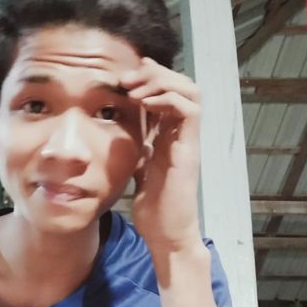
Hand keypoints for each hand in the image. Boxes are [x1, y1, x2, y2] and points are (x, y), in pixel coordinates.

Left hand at [118, 57, 201, 251]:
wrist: (165, 233)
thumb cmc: (152, 207)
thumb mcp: (136, 168)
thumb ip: (134, 148)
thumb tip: (115, 132)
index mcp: (169, 135)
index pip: (166, 92)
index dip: (148, 78)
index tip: (121, 79)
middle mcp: (181, 134)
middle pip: (181, 84)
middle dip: (154, 73)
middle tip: (126, 78)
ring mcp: (188, 140)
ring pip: (190, 91)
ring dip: (161, 82)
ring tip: (134, 88)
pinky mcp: (190, 150)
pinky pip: (189, 111)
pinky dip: (167, 100)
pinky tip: (144, 103)